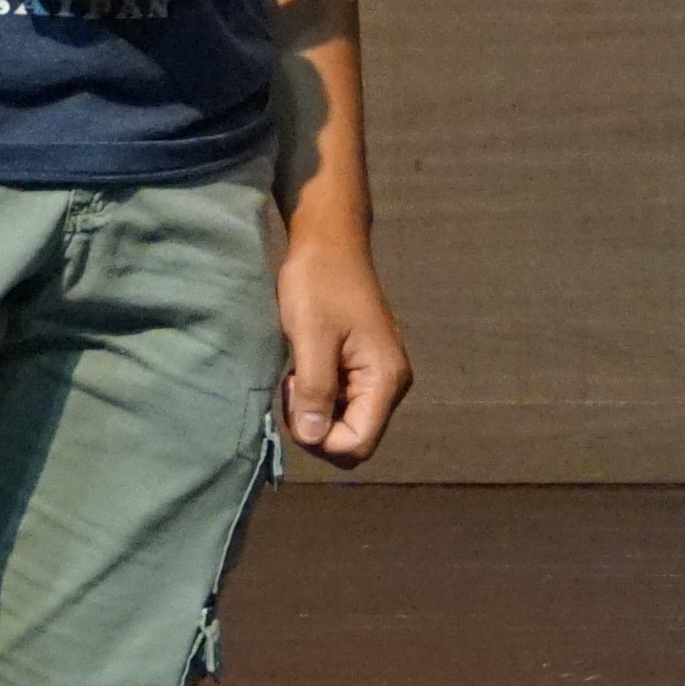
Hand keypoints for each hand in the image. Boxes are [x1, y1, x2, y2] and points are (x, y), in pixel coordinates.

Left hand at [272, 230, 409, 465]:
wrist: (329, 241)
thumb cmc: (319, 283)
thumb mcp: (311, 337)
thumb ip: (315, 391)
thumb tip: (312, 438)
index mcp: (386, 378)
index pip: (358, 444)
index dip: (320, 439)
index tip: (296, 397)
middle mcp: (391, 382)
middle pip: (354, 438)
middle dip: (316, 426)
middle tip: (293, 385)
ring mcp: (380, 374)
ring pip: (346, 421)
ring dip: (315, 409)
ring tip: (297, 372)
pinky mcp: (365, 366)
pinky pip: (343, 401)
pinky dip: (319, 395)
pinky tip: (305, 367)